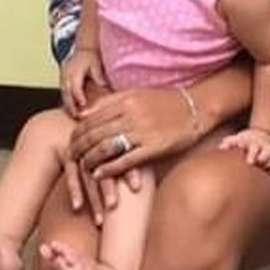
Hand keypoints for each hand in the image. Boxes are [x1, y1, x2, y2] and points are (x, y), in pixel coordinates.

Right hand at [60, 47, 107, 117]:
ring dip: (67, 105)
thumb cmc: (90, 57)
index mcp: (74, 71)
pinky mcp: (62, 81)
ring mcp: (63, 79)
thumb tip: (103, 85)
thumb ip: (98, 75)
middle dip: (70, 106)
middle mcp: (66, 76)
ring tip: (73, 116)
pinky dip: (66, 101)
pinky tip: (70, 109)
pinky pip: (62, 93)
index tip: (82, 105)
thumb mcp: (96, 64)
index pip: (75, 87)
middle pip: (67, 93)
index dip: (79, 97)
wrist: (82, 50)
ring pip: (63, 94)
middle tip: (76, 116)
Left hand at [69, 86, 198, 183]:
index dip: (77, 132)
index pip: (91, 118)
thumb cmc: (167, 101)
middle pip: (94, 134)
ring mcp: (143, 131)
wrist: (199, 107)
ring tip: (83, 168)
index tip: (72, 142)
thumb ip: (111, 101)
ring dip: (90, 160)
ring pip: (105, 148)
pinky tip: (99, 175)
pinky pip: (125, 161)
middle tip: (71, 158)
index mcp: (126, 100)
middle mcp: (132, 115)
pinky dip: (108, 169)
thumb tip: (83, 114)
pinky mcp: (154, 147)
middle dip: (78, 148)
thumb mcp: (138, 94)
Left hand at [219, 127, 269, 174]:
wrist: (259, 135)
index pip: (254, 147)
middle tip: (258, 165)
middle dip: (264, 159)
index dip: (253, 154)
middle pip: (268, 152)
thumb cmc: (244, 141)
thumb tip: (222, 147)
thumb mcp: (236, 139)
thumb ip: (228, 142)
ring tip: (264, 169)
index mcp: (254, 143)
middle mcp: (265, 146)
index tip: (250, 162)